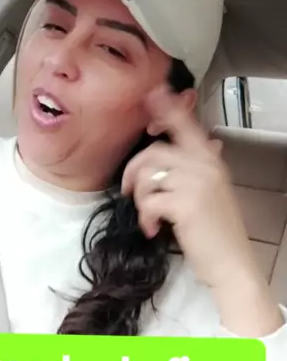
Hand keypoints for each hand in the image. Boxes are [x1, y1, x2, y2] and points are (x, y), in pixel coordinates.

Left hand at [121, 86, 283, 335]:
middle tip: (128, 191)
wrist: (232, 265)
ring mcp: (196, 182)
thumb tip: (180, 156)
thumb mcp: (211, 194)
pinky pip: (149, 200)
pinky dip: (145, 217)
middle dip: (134, 172)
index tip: (152, 95)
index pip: (186, 126)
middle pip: (154, 152)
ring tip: (148, 215)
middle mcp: (205, 165)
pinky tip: (154, 229)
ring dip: (140, 198)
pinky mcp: (186, 203)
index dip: (167, 108)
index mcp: (210, 161)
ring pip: (148, 176)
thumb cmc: (218, 234)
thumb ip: (195, 172)